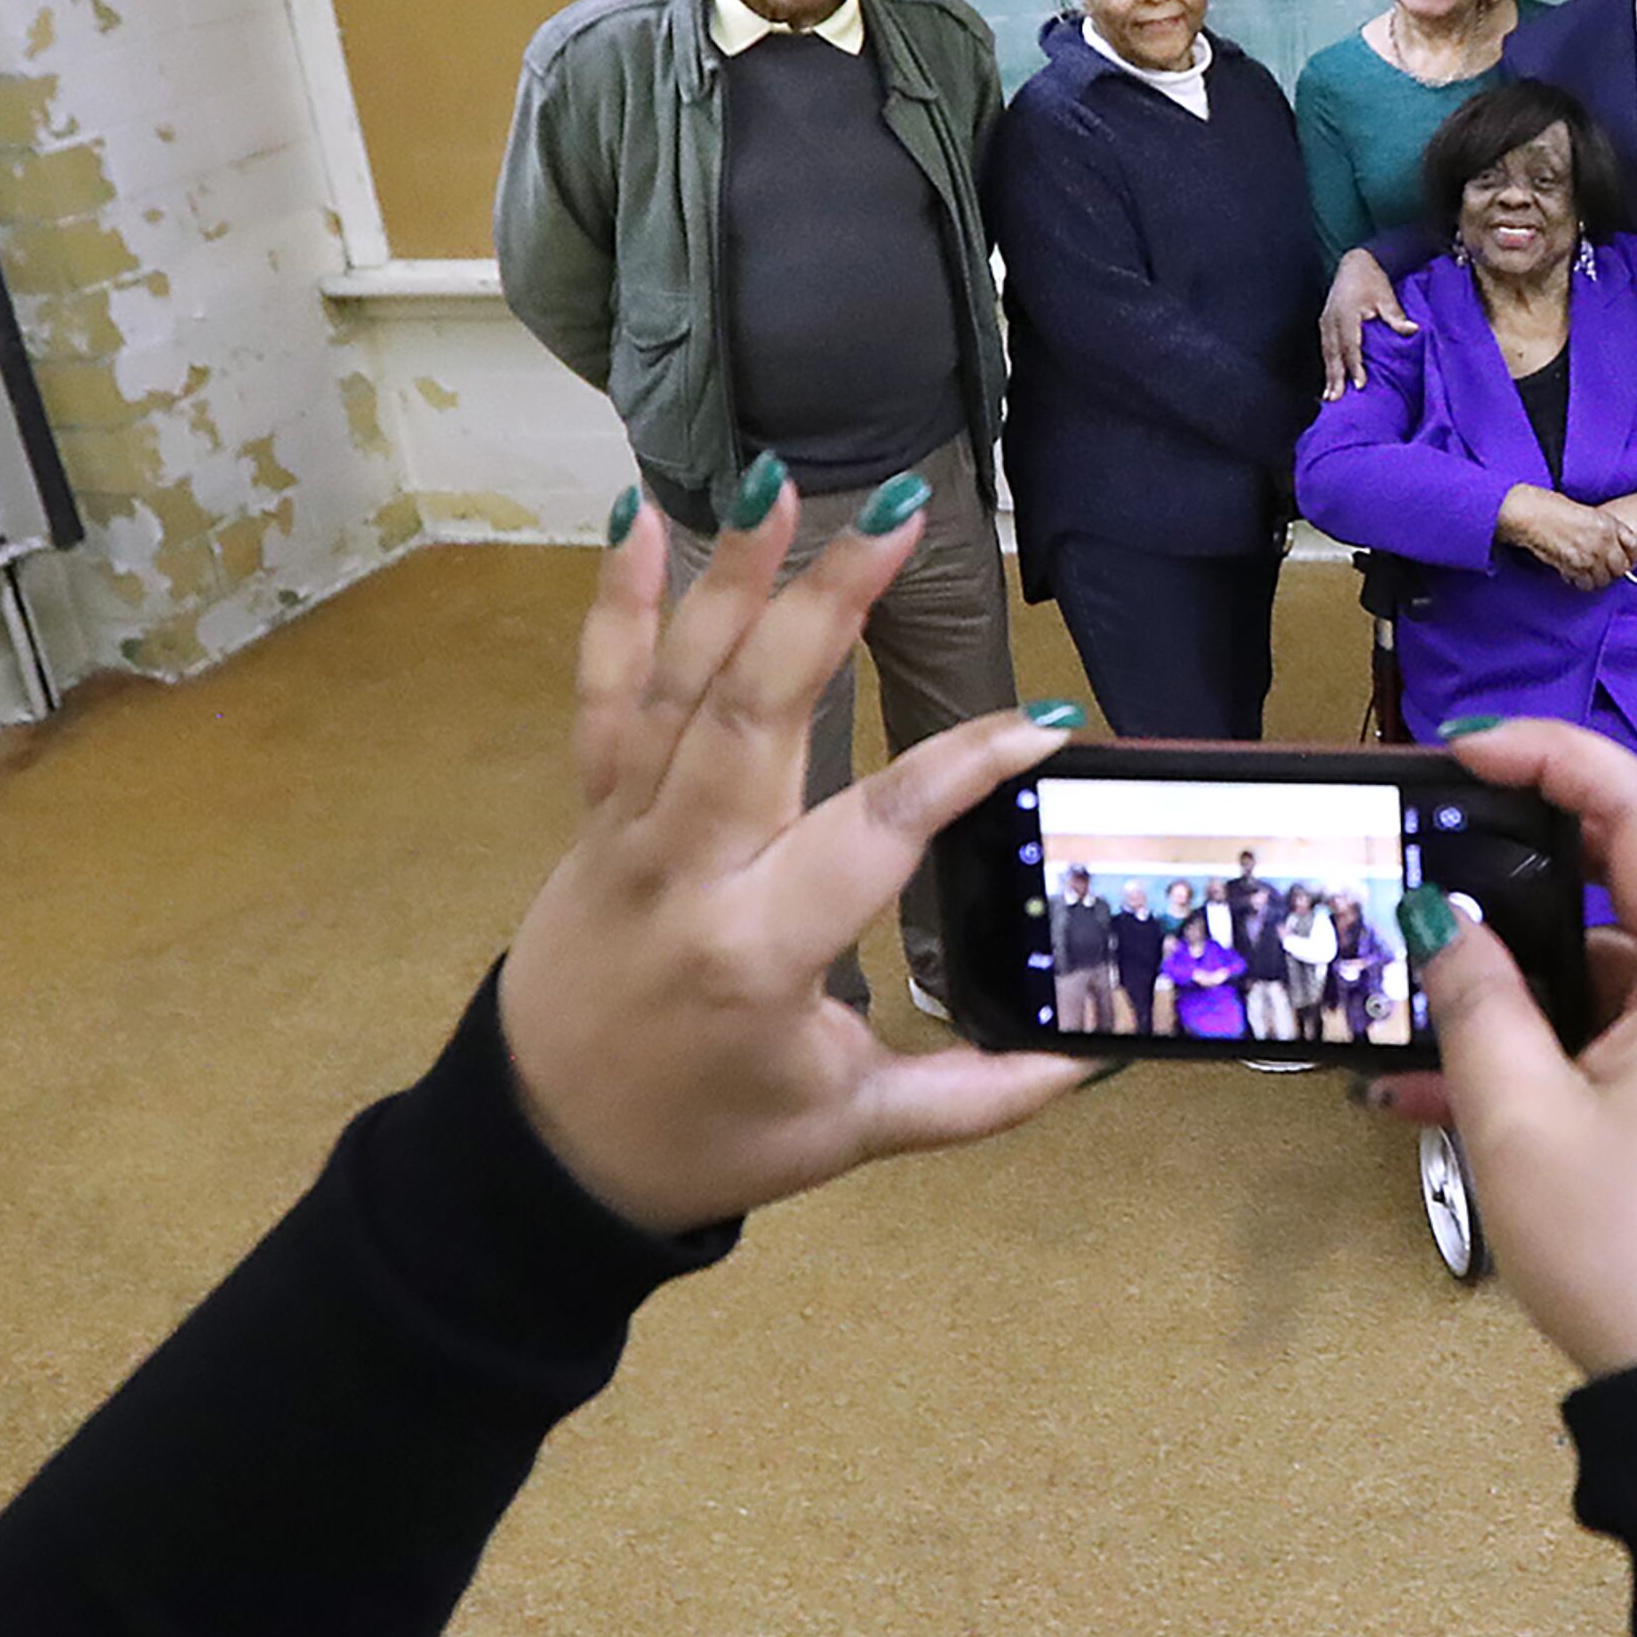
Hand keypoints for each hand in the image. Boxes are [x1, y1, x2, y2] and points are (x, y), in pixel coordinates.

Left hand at [496, 485, 1091, 1237]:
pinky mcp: (591, 815)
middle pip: (758, 714)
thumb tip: (1097, 1061)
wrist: (539, 1156)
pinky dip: (617, 604)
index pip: (878, 828)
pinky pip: (600, 696)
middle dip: (828, 604)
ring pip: (679, 685)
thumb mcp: (848, 1129)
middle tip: (901, 515)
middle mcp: (687, 873)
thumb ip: (978, 1096)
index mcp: (760, 952)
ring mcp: (628, 833)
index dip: (964, 767)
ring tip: (783, 480)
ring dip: (732, 575)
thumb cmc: (701, 1140)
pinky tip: (639, 514)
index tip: (1041, 723)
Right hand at [1320, 249, 1414, 397]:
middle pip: (1333, 353)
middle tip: (1337, 399)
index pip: (1351, 345)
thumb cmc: (1371, 279)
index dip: (1355, 365)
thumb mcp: (1386, 296)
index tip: (1360, 383)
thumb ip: (1396, 316)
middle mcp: (1332, 320)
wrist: (1354, 263)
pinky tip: (1330, 381)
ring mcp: (1325, 322)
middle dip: (1335, 377)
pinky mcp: (1325, 324)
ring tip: (1330, 397)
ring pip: (1326, 353)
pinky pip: (1325, 349)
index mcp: (1346, 313)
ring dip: (1329, 375)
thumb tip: (1413, 330)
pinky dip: (1328, 366)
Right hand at [1362, 720, 1636, 1376]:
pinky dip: (1530, 1039)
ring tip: (1405, 986)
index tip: (1464, 746)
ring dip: (1507, 972)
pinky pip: (1605, 1026)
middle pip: (1624, 871)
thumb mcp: (1520, 1121)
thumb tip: (1441, 916)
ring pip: (1603, 957)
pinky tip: (1431, 1078)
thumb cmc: (1635, 1254)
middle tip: (1426, 837)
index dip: (1552, 759)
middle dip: (1517, 855)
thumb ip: (1476, 998)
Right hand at [1499, 484, 1636, 588]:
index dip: (1632, 555)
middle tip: (1608, 570)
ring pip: (1604, 579)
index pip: (1633, 546)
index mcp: (1607, 524)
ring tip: (1590, 573)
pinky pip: (1586, 584)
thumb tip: (1613, 542)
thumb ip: (1604, 526)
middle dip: (1616, 570)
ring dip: (1599, 578)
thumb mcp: (1587, 511)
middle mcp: (1602, 542)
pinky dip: (1583, 582)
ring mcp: (1588, 556)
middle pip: (1621, 567)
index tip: (1628, 559)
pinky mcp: (1572, 568)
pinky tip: (1577, 575)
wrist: (1529, 514)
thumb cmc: (1551, 507)